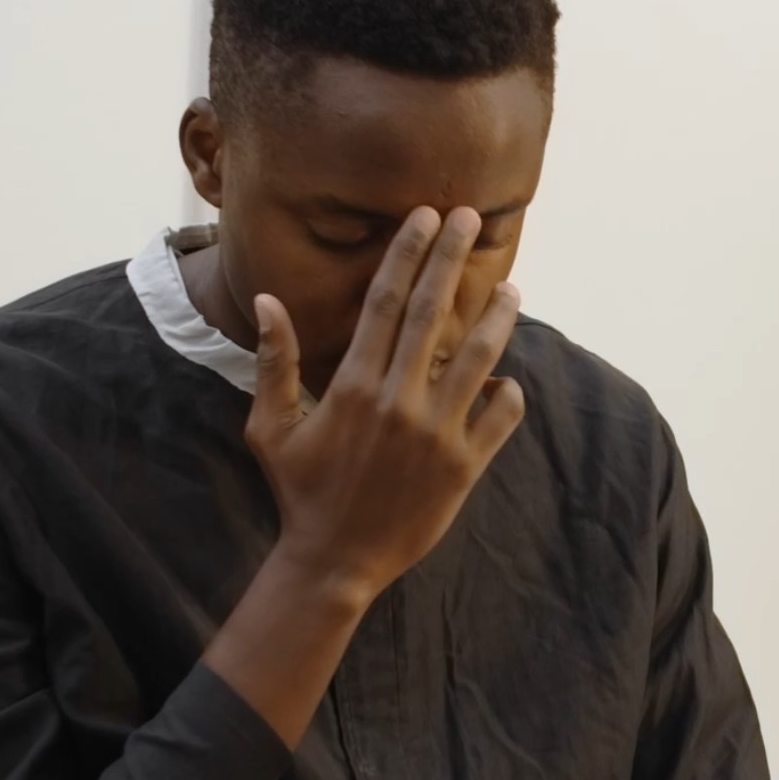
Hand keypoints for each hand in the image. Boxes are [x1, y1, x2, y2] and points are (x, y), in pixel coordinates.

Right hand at [246, 206, 524, 597]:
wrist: (335, 562)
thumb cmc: (300, 493)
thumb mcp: (270, 428)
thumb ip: (274, 363)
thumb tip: (266, 300)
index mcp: (353, 385)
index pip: (385, 302)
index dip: (407, 254)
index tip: (425, 217)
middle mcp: (398, 400)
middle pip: (431, 312)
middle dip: (452, 258)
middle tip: (472, 217)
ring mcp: (436, 433)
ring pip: (478, 357)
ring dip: (497, 316)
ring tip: (512, 287)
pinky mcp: (464, 466)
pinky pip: (501, 416)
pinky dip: (510, 391)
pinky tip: (508, 377)